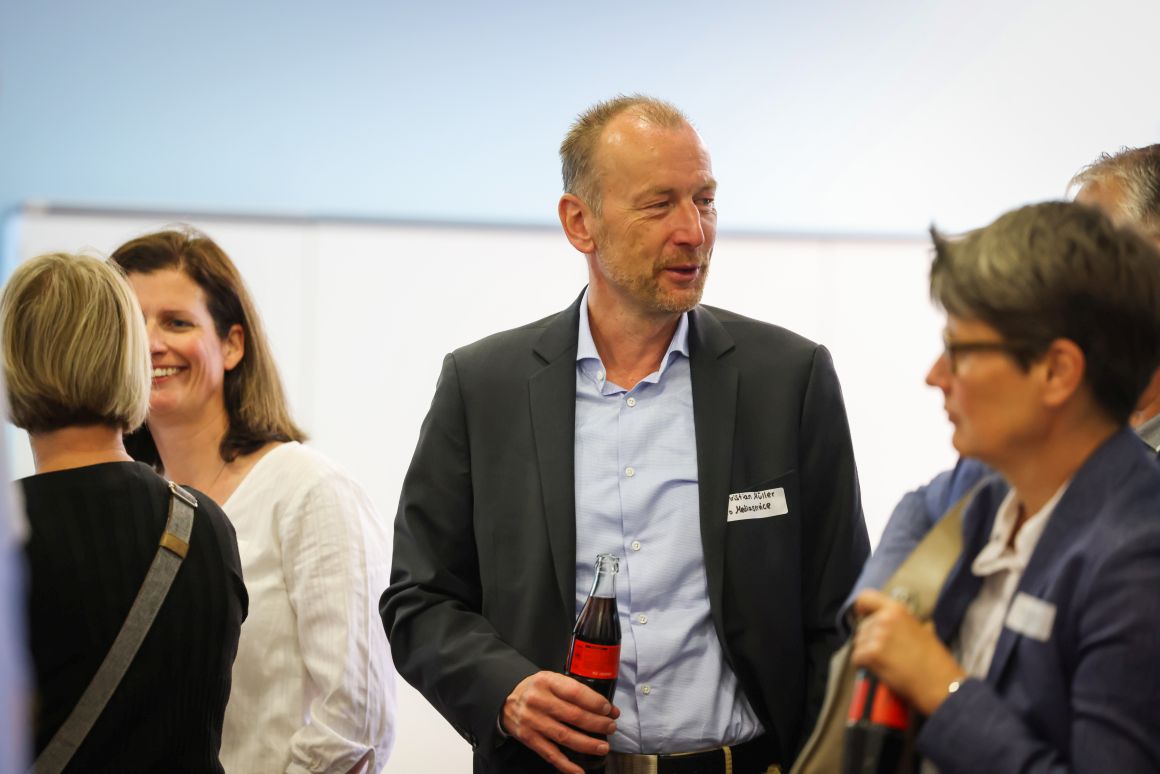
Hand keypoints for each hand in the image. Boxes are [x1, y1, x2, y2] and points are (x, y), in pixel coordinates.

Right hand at [501, 671, 619, 773]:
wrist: (505, 702)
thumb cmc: (535, 690)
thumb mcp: (550, 679)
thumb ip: (572, 689)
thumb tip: (603, 707)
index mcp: (546, 681)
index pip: (575, 692)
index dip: (595, 703)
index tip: (609, 710)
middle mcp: (538, 701)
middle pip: (573, 715)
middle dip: (597, 724)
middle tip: (611, 727)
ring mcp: (533, 721)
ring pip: (565, 736)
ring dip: (587, 744)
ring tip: (603, 747)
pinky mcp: (529, 739)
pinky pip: (550, 754)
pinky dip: (566, 765)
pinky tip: (580, 771)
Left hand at [851, 589, 965, 714]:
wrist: (940, 682)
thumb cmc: (934, 660)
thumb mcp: (921, 629)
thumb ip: (901, 621)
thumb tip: (888, 620)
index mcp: (897, 610)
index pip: (866, 597)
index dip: (862, 607)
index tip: (862, 615)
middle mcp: (885, 619)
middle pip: (862, 626)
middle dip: (870, 639)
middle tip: (887, 652)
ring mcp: (877, 636)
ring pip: (858, 642)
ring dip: (867, 653)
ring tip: (888, 661)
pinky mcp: (871, 654)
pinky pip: (857, 657)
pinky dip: (864, 665)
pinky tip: (882, 669)